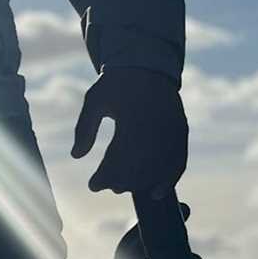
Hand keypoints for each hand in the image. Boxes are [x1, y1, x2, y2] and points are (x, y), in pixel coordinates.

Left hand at [71, 67, 188, 196]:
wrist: (147, 65)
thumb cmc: (116, 83)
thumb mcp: (94, 100)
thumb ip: (84, 128)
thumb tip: (76, 155)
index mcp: (132, 120)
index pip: (118, 160)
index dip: (105, 177)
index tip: (92, 185)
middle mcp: (156, 128)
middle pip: (139, 169)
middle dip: (120, 182)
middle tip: (106, 185)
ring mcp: (172, 132)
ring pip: (158, 170)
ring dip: (140, 184)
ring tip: (122, 186)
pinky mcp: (181, 133)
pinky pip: (179, 163)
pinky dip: (169, 180)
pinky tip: (155, 193)